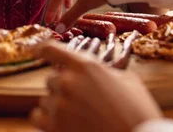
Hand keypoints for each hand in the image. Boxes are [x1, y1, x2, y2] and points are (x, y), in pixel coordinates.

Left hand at [30, 41, 161, 131]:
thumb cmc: (138, 110)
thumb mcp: (128, 80)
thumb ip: (106, 71)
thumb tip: (100, 71)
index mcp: (86, 65)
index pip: (52, 49)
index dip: (41, 48)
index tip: (34, 50)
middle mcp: (68, 81)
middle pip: (51, 80)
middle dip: (63, 88)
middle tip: (83, 102)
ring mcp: (59, 105)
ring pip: (45, 99)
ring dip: (57, 106)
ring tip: (80, 116)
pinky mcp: (54, 126)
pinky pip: (37, 116)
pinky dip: (47, 120)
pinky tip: (63, 123)